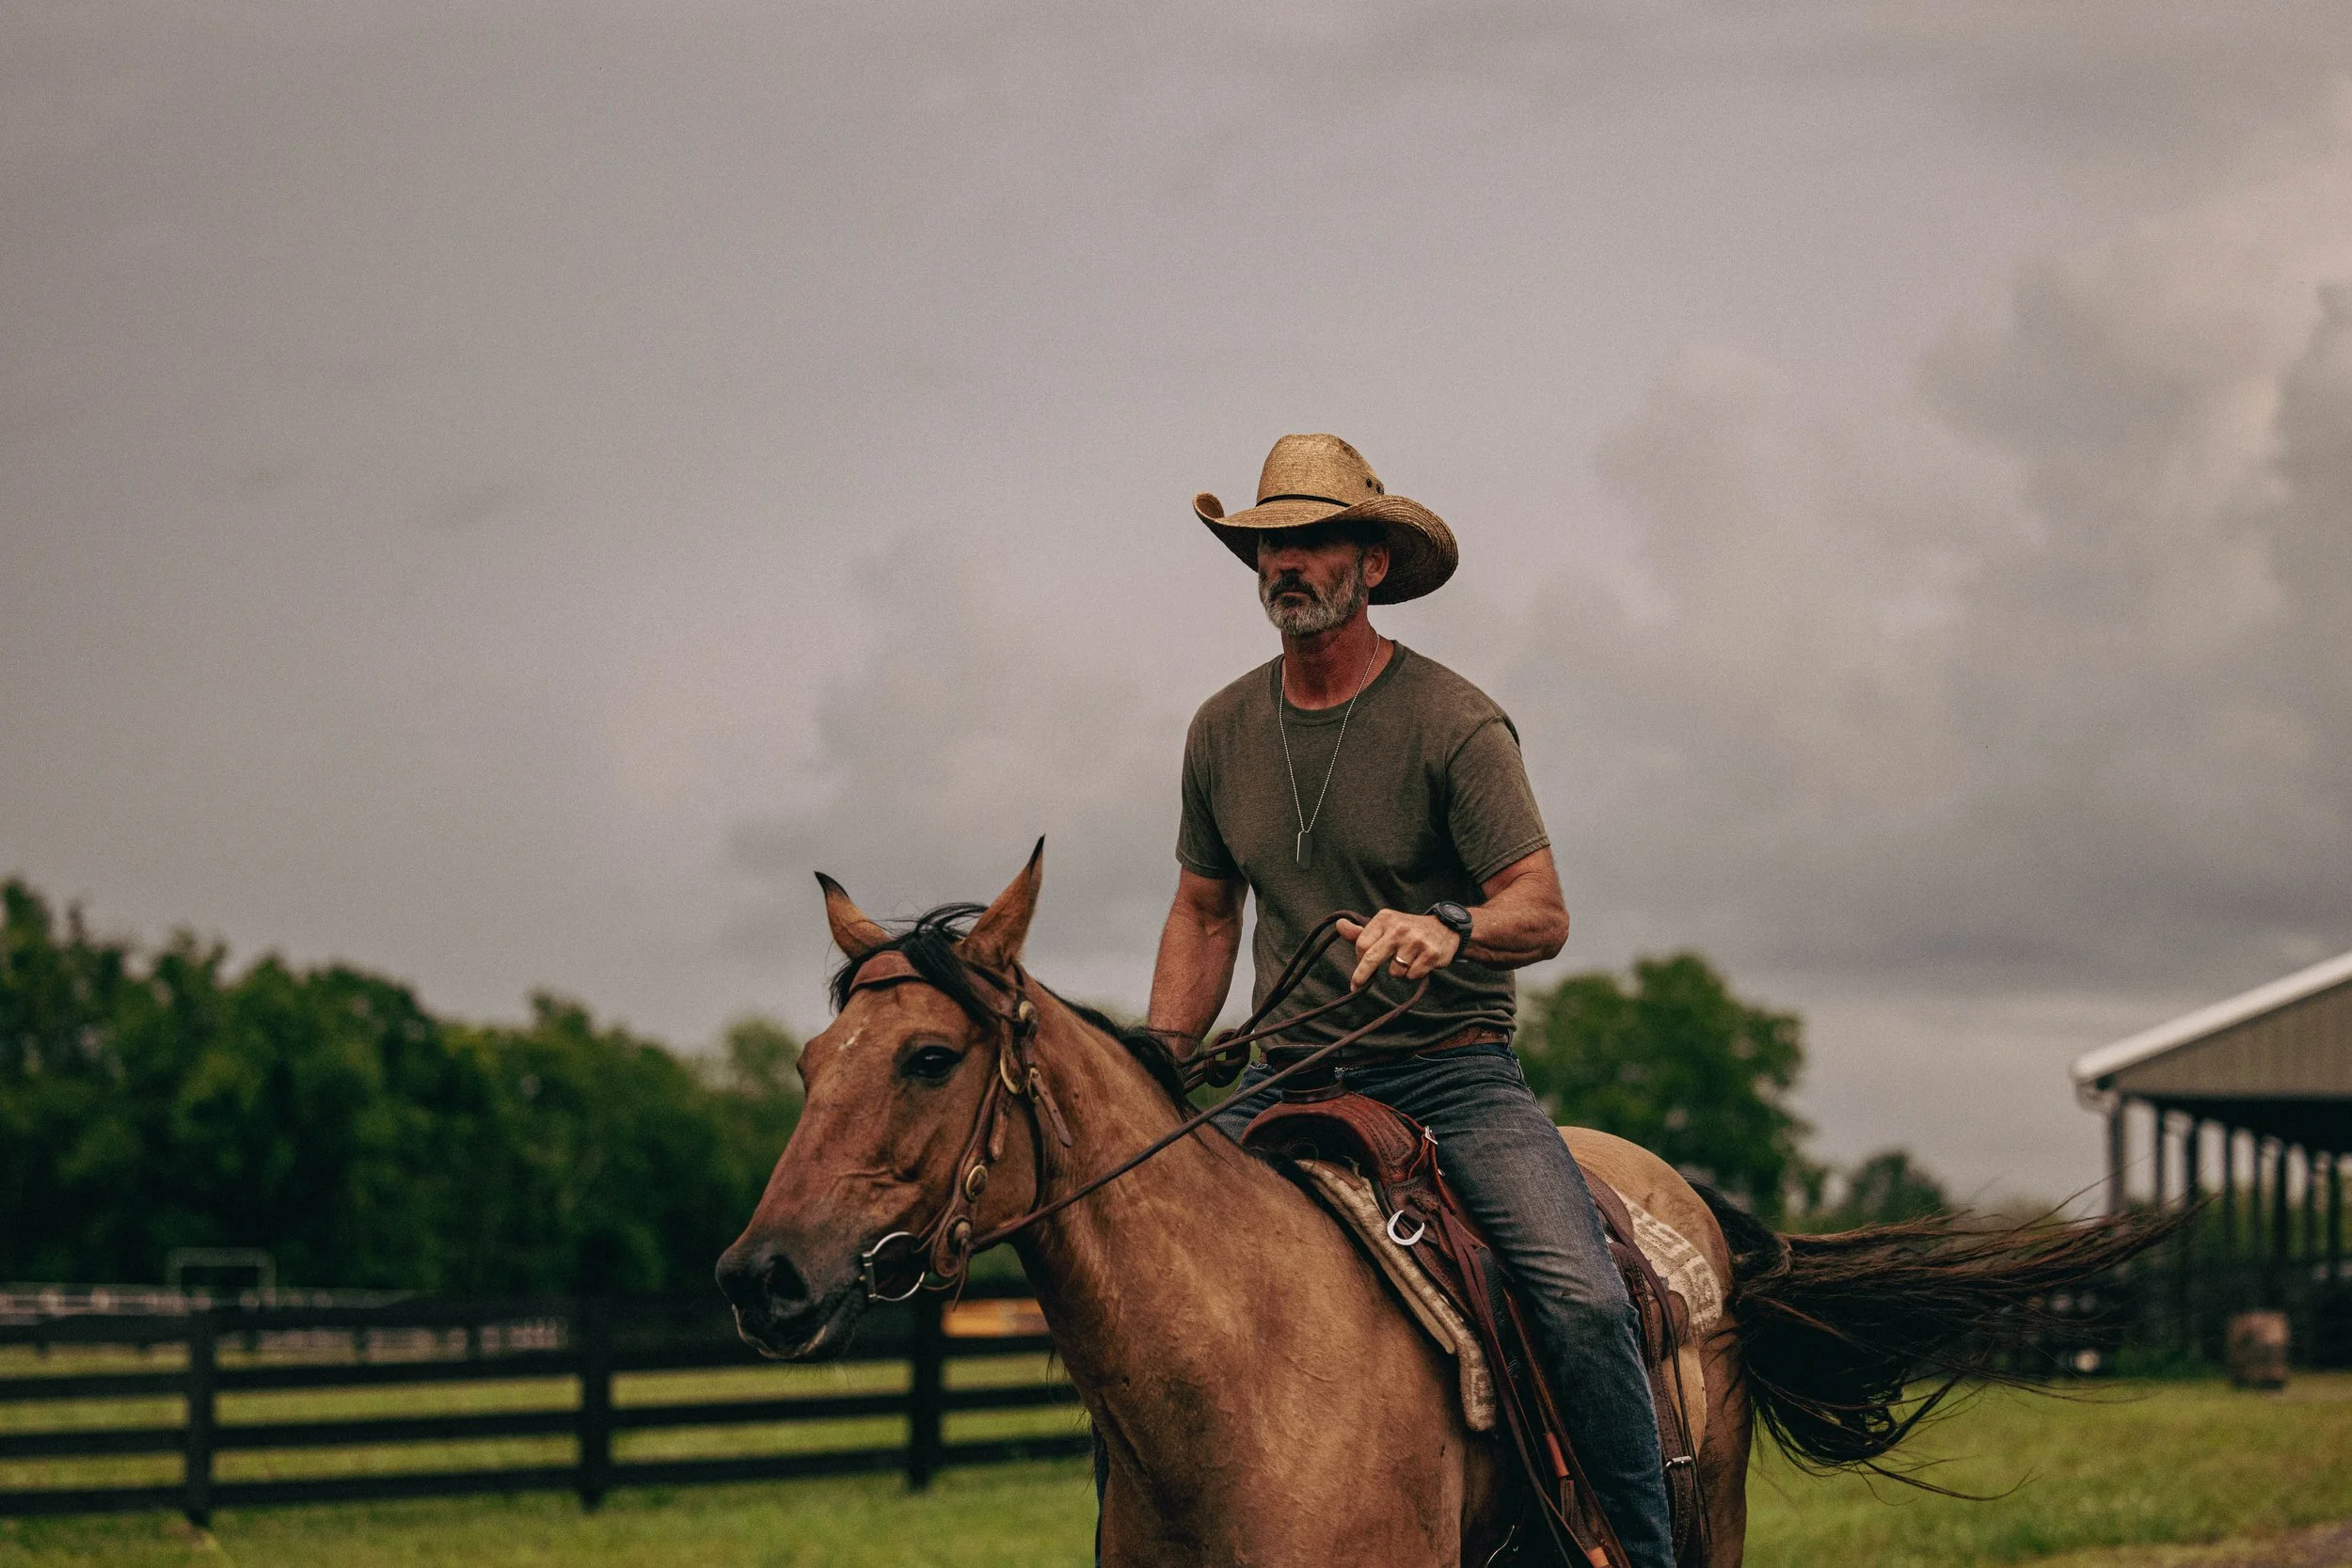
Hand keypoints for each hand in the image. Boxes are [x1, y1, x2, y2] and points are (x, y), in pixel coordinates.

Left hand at [1336, 909, 1461, 988]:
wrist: (1445, 927)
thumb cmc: (1408, 930)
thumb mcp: (1386, 925)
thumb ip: (1361, 931)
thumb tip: (1339, 925)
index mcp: (1385, 918)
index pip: (1362, 944)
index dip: (1359, 960)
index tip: (1360, 967)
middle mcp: (1400, 928)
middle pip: (1372, 958)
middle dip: (1362, 975)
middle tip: (1356, 986)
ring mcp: (1416, 941)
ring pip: (1395, 972)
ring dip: (1399, 971)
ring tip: (1408, 959)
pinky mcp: (1431, 954)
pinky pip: (1412, 976)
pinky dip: (1414, 974)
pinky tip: (1420, 962)